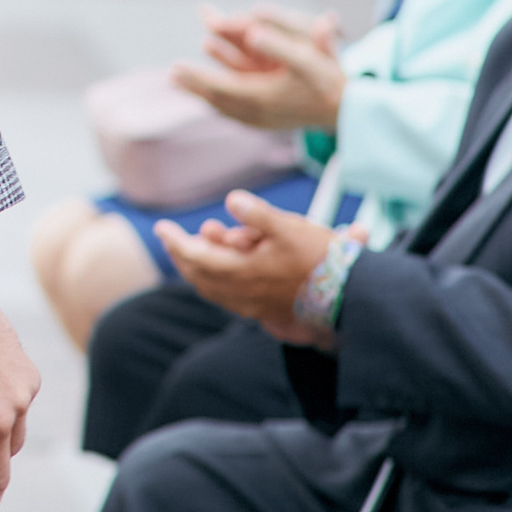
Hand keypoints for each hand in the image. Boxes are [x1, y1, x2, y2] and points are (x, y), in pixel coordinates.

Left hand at [156, 191, 358, 345]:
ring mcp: (252, 305)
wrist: (349, 301)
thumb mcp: (290, 229)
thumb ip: (258, 215)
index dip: (175, 242)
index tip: (161, 228)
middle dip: (183, 254)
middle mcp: (242, 294)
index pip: (194, 258)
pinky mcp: (265, 311)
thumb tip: (232, 199)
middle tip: (173, 236)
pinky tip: (224, 266)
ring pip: (213, 287)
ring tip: (203, 241)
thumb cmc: (321, 262)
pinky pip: (228, 297)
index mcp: (242, 273)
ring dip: (200, 265)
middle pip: (198, 275)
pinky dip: (216, 280)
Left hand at [171, 3, 344, 131]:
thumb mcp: (307, 58)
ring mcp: (263, 121)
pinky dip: (220, 104)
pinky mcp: (270, 123)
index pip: (219, 88)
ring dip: (204, 94)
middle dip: (194, 85)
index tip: (174, 68)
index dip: (196, 77)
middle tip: (171, 74)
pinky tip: (212, 100)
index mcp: (262, 99)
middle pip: (217, 99)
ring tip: (183, 83)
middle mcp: (258, 114)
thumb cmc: (329, 83)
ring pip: (225, 107)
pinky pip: (236, 113)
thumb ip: (279, 45)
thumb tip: (252, 33)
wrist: (351, 114)